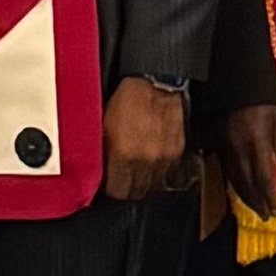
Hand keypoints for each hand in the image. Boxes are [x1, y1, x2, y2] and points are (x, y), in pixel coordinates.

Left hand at [100, 77, 189, 205]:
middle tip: (123, 177)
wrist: (153, 83)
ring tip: (138, 168)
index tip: (111, 184)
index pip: (118, 191)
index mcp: (123, 153)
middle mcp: (145, 159)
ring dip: (145, 180)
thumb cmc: (126, 100)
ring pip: (153, 185)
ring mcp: (163, 157)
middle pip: (136, 192)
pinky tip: (151, 159)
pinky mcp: (176, 151)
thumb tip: (99, 172)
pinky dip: (159, 169)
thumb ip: (103, 153)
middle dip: (128, 187)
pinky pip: (167, 172)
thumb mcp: (104, 126)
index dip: (112, 189)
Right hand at [218, 99, 275, 219]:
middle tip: (265, 215)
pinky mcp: (216, 141)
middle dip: (257, 202)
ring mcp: (225, 145)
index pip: (264, 177)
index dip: (269, 197)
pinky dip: (234, 182)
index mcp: (256, 140)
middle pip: (247, 183)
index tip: (275, 209)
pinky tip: (239, 187)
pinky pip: (225, 168)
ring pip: (234, 178)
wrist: (232, 76)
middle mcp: (238, 146)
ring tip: (254, 207)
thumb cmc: (256, 91)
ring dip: (245, 196)